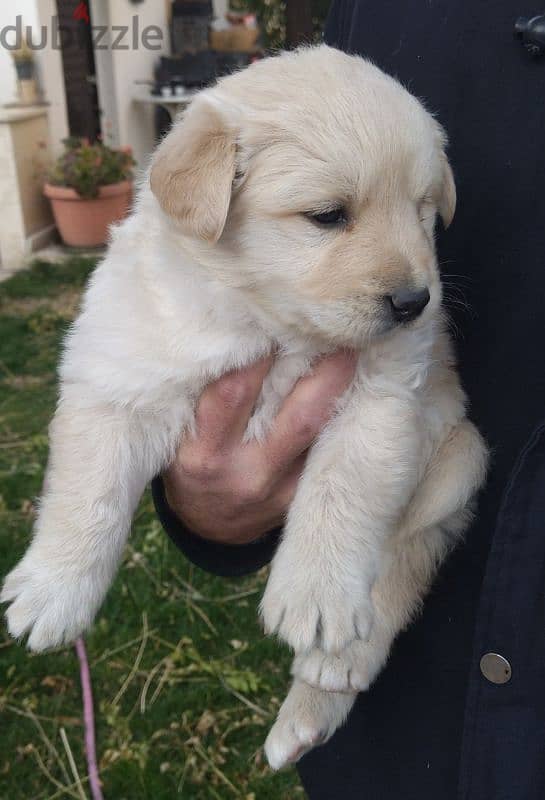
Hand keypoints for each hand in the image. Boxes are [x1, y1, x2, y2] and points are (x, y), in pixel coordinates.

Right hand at [162, 351, 356, 544]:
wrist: (208, 526)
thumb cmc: (191, 464)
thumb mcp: (182, 434)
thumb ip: (207, 395)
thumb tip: (239, 333)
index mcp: (205, 454)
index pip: (234, 394)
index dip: (259, 355)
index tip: (276, 318)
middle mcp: (246, 473)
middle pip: (297, 416)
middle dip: (323, 372)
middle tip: (340, 333)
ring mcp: (280, 489)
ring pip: (319, 433)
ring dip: (339, 389)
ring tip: (354, 350)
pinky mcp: (301, 497)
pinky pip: (327, 451)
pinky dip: (340, 416)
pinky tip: (353, 387)